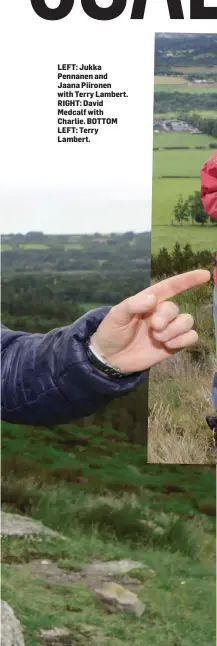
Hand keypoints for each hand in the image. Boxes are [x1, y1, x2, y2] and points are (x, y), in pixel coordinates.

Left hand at [92, 270, 209, 372]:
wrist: (110, 358)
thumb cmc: (112, 332)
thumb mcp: (117, 315)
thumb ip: (134, 305)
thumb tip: (153, 299)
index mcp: (149, 301)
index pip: (171, 286)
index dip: (188, 280)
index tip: (205, 275)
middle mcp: (161, 313)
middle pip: (175, 309)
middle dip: (166, 318)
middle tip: (153, 328)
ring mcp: (168, 329)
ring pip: (187, 321)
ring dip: (175, 330)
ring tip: (158, 338)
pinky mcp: (173, 345)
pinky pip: (191, 337)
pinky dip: (183, 340)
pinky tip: (168, 346)